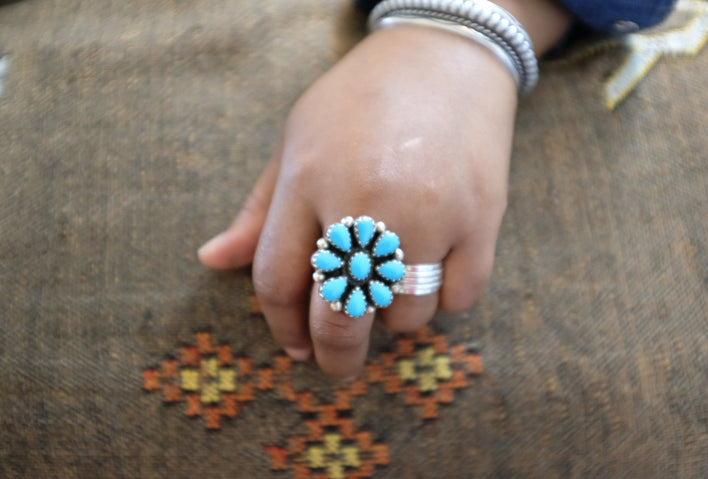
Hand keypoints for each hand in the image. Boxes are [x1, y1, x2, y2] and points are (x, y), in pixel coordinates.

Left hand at [198, 25, 517, 378]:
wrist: (446, 56)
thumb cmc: (360, 100)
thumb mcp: (296, 140)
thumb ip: (259, 210)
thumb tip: (212, 260)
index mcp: (308, 180)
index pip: (276, 281)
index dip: (282, 326)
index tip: (295, 346)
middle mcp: (364, 202)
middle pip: (339, 314)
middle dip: (335, 355)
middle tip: (338, 365)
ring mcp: (428, 213)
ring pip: (404, 314)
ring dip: (395, 313)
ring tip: (395, 279)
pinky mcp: (482, 218)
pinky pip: (459, 298)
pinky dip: (445, 296)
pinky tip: (435, 265)